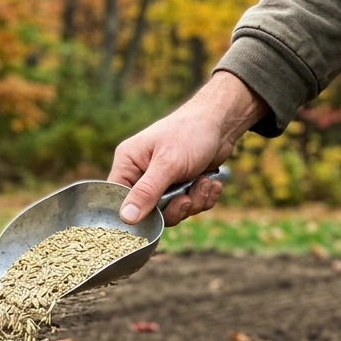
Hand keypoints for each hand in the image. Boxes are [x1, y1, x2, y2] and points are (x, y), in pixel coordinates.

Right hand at [109, 71, 266, 226]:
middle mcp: (141, 174)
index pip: (117, 198)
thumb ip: (146, 192)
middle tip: (187, 198)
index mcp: (128, 163)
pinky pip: (188, 206)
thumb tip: (126, 219)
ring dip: (193, 201)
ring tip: (204, 182)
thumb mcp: (167, 164)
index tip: (155, 215)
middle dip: (174, 208)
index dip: (134, 213)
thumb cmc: (190, 133)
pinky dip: (203, 198)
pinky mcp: (181, 185)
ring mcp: (162, 181)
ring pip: (171, 211)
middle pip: (148, 212)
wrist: (222, 122)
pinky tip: (211, 183)